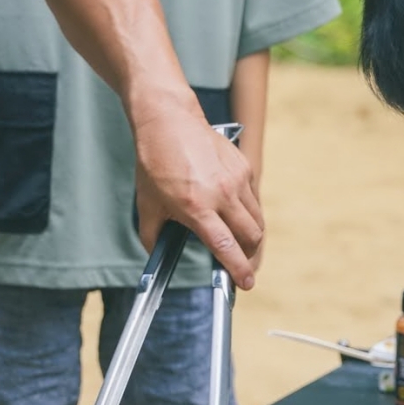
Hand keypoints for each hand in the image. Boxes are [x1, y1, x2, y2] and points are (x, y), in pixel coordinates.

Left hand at [131, 102, 263, 288]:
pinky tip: (230, 208)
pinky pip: (252, 198)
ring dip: (250, 233)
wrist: (169, 121)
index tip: (245, 283)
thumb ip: (152, 235)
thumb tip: (157, 255)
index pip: (226, 247)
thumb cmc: (154, 163)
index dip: (238, 269)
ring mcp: (236, 179)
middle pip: (252, 236)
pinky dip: (246, 209)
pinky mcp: (243, 166)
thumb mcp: (147, 204)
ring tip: (236, 237)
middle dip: (248, 254)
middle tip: (239, 260)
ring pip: (256, 218)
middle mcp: (222, 194)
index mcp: (197, 207)